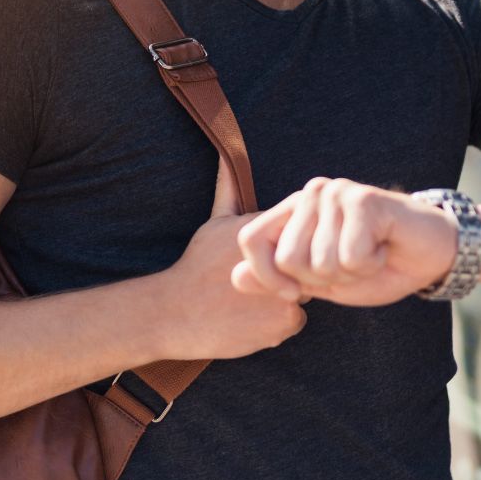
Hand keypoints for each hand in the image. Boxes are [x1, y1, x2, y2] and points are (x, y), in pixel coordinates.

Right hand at [154, 159, 306, 360]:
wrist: (174, 315)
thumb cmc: (196, 268)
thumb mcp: (213, 224)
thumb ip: (229, 190)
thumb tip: (226, 156)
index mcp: (266, 231)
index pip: (302, 231)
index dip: (290, 245)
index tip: (268, 257)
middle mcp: (280, 256)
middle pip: (306, 262)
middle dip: (289, 272)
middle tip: (257, 281)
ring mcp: (285, 288)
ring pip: (304, 292)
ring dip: (283, 299)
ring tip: (248, 302)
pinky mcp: (285, 319)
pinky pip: (295, 320)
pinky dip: (277, 324)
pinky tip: (250, 321)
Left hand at [233, 177, 457, 306]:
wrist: (431, 254)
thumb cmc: (377, 267)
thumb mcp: (320, 281)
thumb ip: (278, 279)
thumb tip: (233, 278)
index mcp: (293, 209)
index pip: (250, 239)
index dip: (267, 276)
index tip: (295, 294)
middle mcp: (310, 193)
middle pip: (287, 258)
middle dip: (319, 280)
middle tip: (348, 266)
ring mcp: (336, 192)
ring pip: (320, 261)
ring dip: (349, 273)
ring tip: (369, 256)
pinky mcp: (363, 199)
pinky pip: (351, 256)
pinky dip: (370, 265)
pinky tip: (383, 248)